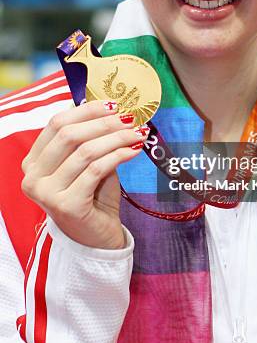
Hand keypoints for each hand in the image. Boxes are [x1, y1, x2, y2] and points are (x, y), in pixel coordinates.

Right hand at [21, 100, 148, 249]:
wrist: (97, 238)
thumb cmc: (93, 196)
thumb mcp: (88, 162)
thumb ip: (92, 138)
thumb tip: (111, 106)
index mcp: (34, 161)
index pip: (57, 123)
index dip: (87, 110)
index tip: (114, 104)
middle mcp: (33, 177)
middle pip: (69, 135)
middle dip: (104, 123)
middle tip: (131, 118)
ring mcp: (46, 193)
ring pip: (85, 152)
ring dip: (117, 138)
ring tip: (138, 133)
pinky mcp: (66, 205)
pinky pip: (96, 170)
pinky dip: (118, 156)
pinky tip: (134, 151)